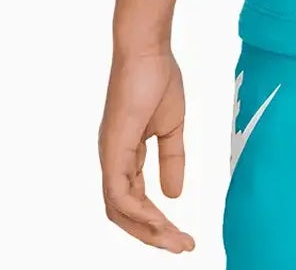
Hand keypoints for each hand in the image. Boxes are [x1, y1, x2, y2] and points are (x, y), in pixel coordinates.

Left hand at [99, 48, 194, 252]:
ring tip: (176, 240)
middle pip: (124, 214)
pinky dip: (138, 212)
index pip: (135, 201)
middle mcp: (113, 160)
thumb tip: (175, 195)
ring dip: (148, 230)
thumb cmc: (158, 78)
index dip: (157, 222)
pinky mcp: (113, 148)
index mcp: (125, 155)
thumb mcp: (172, 127)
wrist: (148, 50)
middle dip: (153, 236)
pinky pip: (119, 193)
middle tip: (183, 246)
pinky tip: (159, 220)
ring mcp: (110, 155)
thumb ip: (172, 160)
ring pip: (120, 210)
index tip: (184, 235)